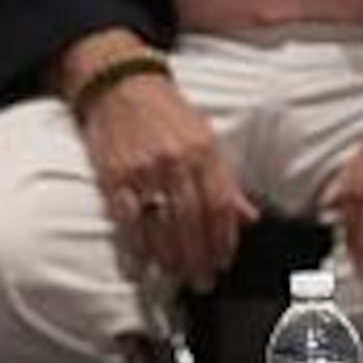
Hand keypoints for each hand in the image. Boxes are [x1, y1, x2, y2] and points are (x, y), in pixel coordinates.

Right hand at [75, 64, 252, 289]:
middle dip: (200, 258)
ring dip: (171, 259)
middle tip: (202, 281)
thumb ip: (225, 180)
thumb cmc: (165, 110)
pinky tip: (143, 263)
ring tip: (176, 276)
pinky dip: (136, 246)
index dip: (224, 240)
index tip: (223, 262)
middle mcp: (178, 160)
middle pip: (194, 222)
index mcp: (205, 150)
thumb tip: (247, 217)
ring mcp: (145, 169)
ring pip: (163, 225)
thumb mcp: (205, 135)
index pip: (221, 205)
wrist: (119, 81)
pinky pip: (128, 220)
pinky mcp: (114, 175)